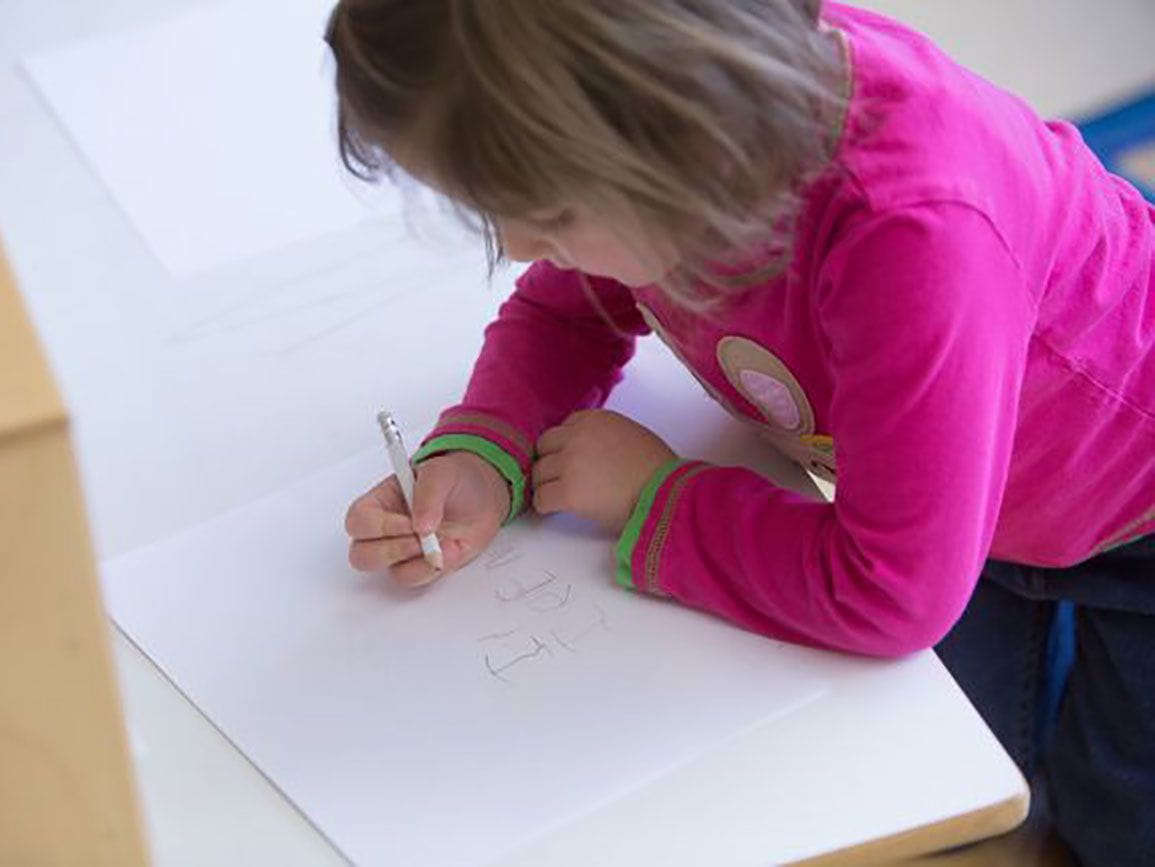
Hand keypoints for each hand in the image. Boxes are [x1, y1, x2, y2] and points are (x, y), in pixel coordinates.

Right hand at [345, 451, 509, 586]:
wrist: (484, 494)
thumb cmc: (454, 478)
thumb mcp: (441, 472)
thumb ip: (428, 494)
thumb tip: (421, 525)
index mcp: (380, 503)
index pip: (359, 522)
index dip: (379, 527)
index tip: (409, 523)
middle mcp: (387, 531)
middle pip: (363, 556)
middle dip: (392, 552)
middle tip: (421, 540)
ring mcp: (406, 552)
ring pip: (393, 573)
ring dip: (418, 563)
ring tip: (444, 543)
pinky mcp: (426, 565)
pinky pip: (420, 580)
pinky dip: (435, 568)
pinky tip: (453, 549)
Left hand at [533, 410, 676, 532]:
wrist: (666, 494)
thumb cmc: (658, 470)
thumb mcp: (629, 434)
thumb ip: (602, 434)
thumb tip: (585, 451)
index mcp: (595, 418)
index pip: (562, 429)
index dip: (565, 447)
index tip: (572, 462)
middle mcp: (577, 436)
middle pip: (544, 447)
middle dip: (551, 463)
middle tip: (562, 480)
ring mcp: (570, 463)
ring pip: (538, 473)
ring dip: (547, 484)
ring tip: (563, 497)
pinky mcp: (567, 491)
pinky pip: (541, 498)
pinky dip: (546, 505)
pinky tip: (559, 509)